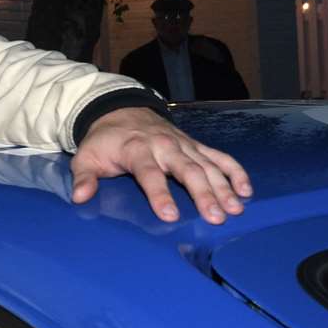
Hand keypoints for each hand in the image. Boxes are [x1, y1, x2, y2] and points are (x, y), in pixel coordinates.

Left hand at [71, 107, 251, 223]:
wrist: (120, 111)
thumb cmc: (105, 141)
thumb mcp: (86, 156)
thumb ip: (84, 177)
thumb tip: (80, 197)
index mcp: (137, 149)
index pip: (149, 173)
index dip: (159, 194)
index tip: (170, 216)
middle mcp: (165, 146)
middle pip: (187, 170)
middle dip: (203, 194)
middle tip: (216, 217)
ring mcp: (184, 145)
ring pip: (208, 166)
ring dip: (223, 187)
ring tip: (234, 209)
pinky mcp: (196, 145)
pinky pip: (220, 157)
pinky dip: (235, 172)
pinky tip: (246, 191)